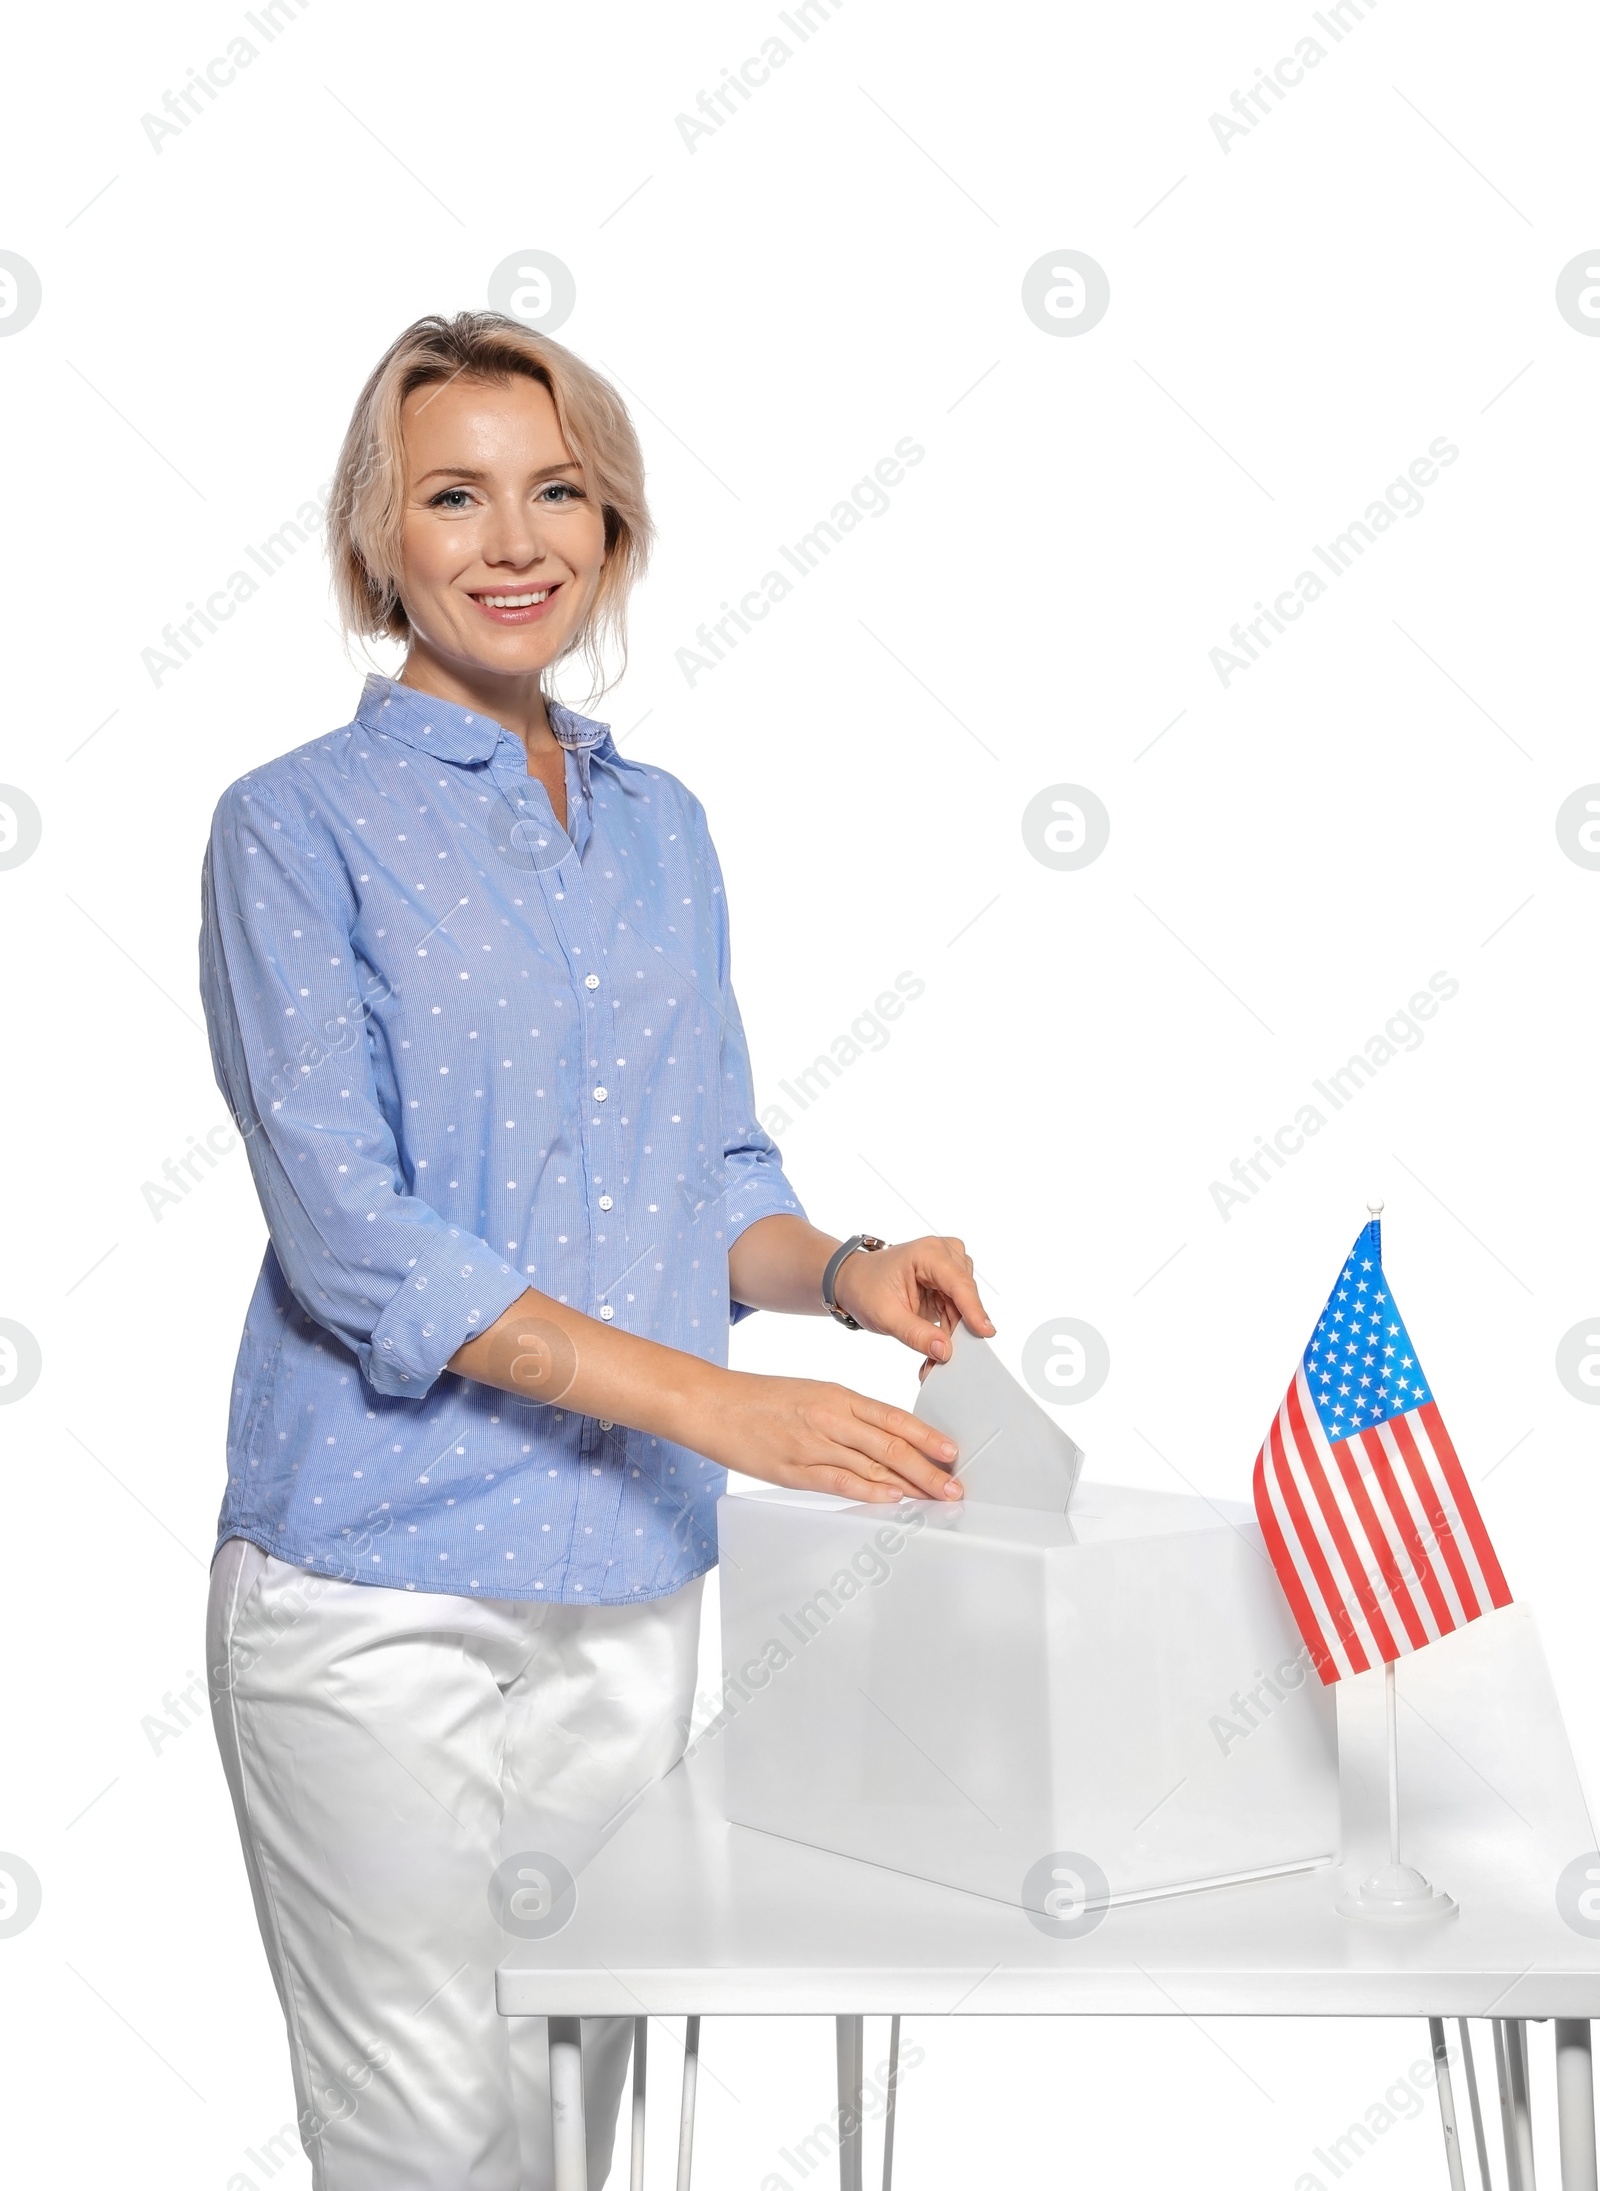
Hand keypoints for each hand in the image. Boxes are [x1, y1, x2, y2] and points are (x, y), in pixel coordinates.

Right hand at [701, 1372, 964, 1504]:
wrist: (710, 1403)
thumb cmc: (758, 1399)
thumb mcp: (809, 1394)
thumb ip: (843, 1414)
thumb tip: (879, 1436)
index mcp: (836, 1395)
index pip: (892, 1416)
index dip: (926, 1436)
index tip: (951, 1451)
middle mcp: (831, 1417)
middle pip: (890, 1443)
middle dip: (928, 1467)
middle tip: (955, 1485)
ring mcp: (812, 1443)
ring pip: (872, 1464)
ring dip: (909, 1484)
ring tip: (936, 1498)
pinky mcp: (793, 1468)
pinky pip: (839, 1480)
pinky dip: (868, 1490)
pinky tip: (892, 1499)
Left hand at [832, 1234, 993, 1365]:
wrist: (852, 1282)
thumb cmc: (864, 1289)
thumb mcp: (885, 1316)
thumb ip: (916, 1334)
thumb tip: (945, 1351)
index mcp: (927, 1254)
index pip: (958, 1283)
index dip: (973, 1309)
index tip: (985, 1333)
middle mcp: (943, 1255)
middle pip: (965, 1296)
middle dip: (958, 1330)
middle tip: (944, 1360)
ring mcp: (948, 1268)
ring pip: (964, 1306)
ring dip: (953, 1332)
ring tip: (934, 1358)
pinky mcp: (947, 1283)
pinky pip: (958, 1310)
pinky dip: (949, 1330)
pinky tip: (936, 1346)